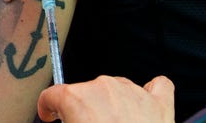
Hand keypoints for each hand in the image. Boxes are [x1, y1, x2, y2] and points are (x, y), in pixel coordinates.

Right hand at [38, 76, 173, 122]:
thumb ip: (69, 121)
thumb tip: (71, 120)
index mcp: (75, 98)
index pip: (51, 95)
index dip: (48, 107)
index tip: (52, 115)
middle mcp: (102, 88)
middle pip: (85, 92)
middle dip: (83, 109)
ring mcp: (131, 91)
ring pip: (116, 88)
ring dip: (112, 104)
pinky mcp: (157, 102)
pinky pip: (157, 86)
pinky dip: (150, 93)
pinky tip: (143, 106)